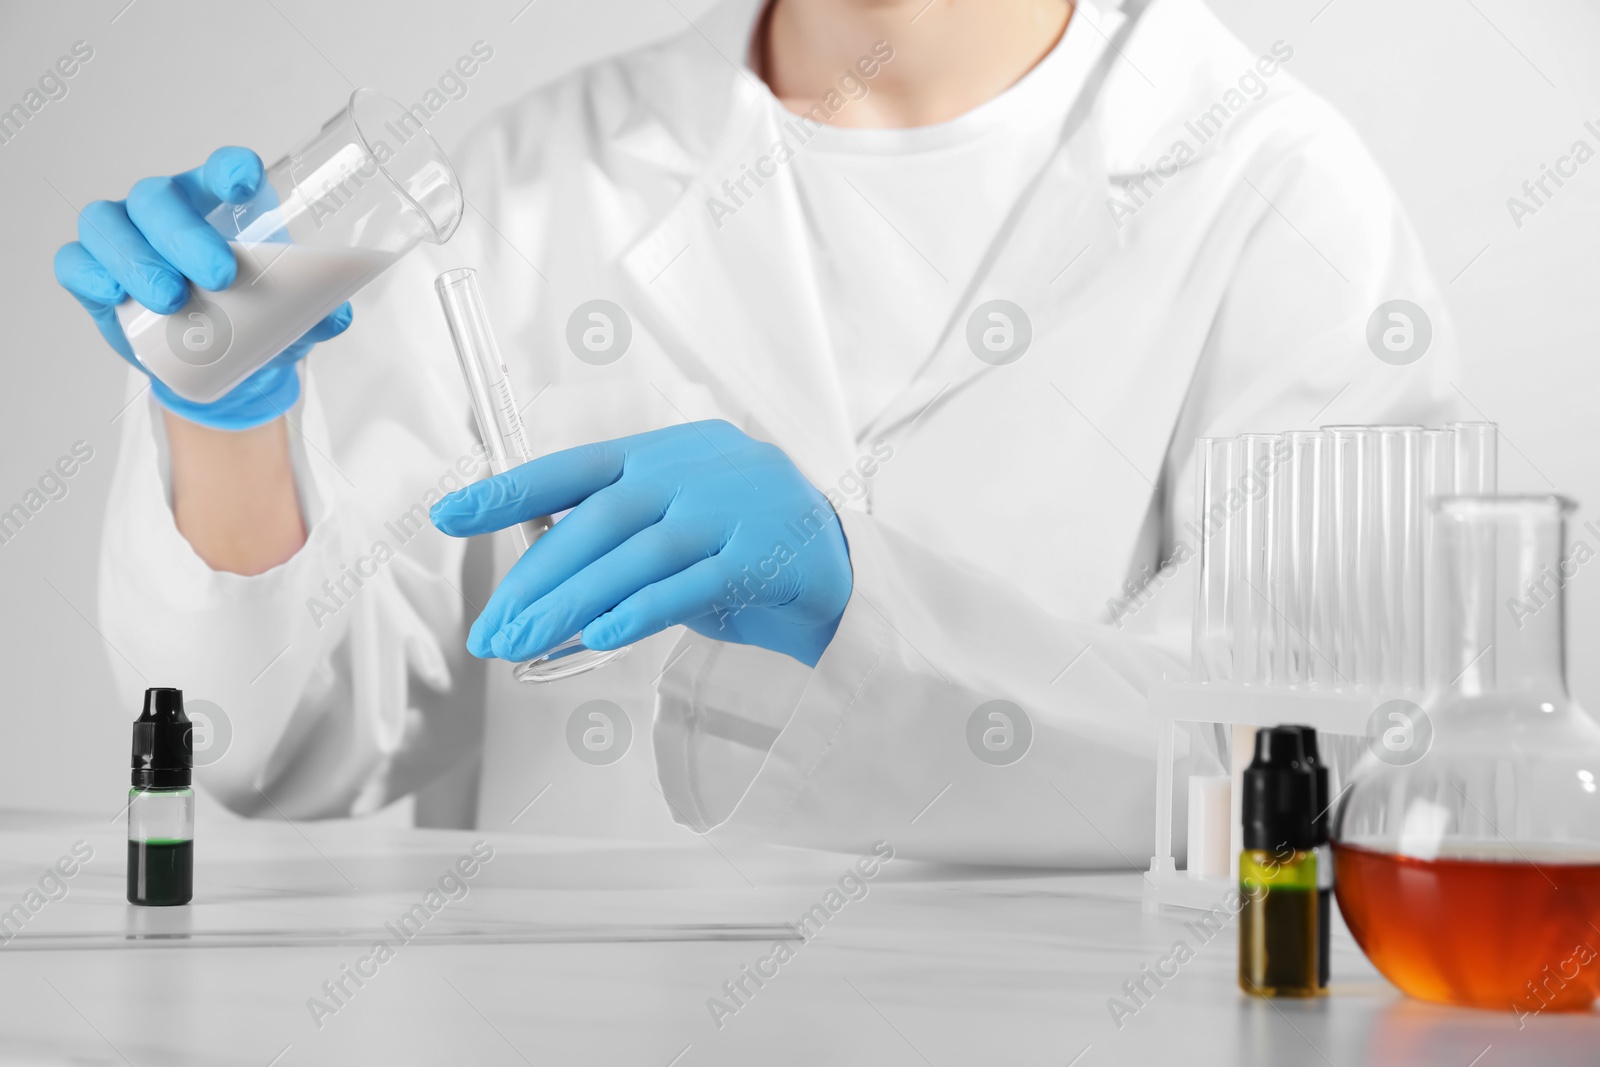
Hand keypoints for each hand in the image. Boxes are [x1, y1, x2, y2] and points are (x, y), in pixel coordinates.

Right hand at [52, 146, 351, 430]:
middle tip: (219, 276)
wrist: (215, 371)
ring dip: (139, 259)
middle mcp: (165, 210)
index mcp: (218, 205)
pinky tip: (111, 292)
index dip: (230, 169)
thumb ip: (314, 313)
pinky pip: (77, 261)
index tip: (246, 181)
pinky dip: (90, 273)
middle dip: (186, 235)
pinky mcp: (94, 273)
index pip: (221, 171)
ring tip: (170, 299)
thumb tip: (336, 315)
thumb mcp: (288, 319)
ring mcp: (123, 237)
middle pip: (160, 199)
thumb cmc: (250, 321)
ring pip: (111, 224)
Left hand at [429, 421, 853, 666]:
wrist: (843, 576)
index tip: (449, 515)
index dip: (509, 491)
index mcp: (666, 452)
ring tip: (524, 644)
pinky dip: (639, 611)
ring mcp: (734, 506)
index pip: (575, 466)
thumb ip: (619, 543)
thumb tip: (540, 588)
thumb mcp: (675, 534)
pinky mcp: (765, 553)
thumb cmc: (746, 554)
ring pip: (636, 554)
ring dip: (572, 603)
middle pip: (598, 519)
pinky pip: (689, 585)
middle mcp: (696, 468)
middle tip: (491, 631)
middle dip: (535, 579)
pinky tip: (598, 637)